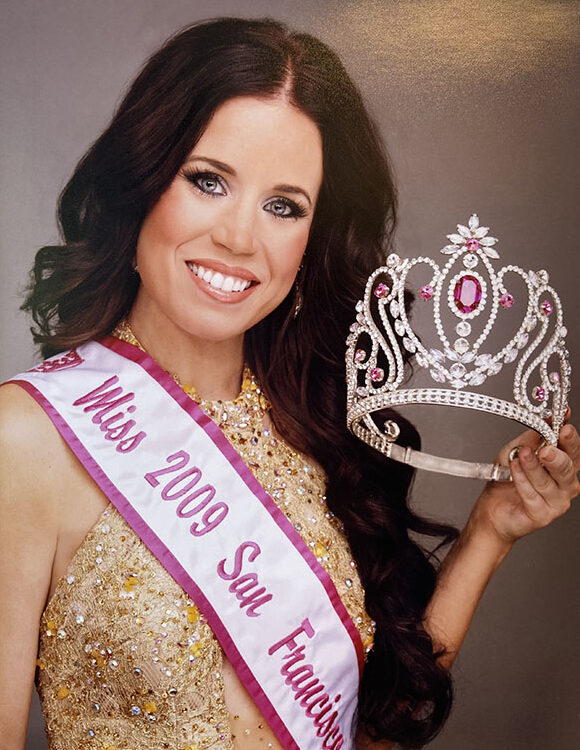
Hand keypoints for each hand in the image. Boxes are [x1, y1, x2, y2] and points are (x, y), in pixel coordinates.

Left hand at [470, 420, 579, 545]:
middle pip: (568, 468)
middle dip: (557, 456)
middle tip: (545, 449)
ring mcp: (556, 502)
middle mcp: (565, 484)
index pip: (573, 450)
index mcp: (563, 466)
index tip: (564, 425)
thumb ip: (533, 437)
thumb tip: (547, 419)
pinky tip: (514, 470)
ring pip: (548, 482)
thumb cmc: (507, 479)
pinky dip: (522, 481)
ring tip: (521, 455)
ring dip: (533, 467)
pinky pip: (532, 496)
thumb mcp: (517, 450)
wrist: (492, 508)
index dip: (569, 438)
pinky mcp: (542, 515)